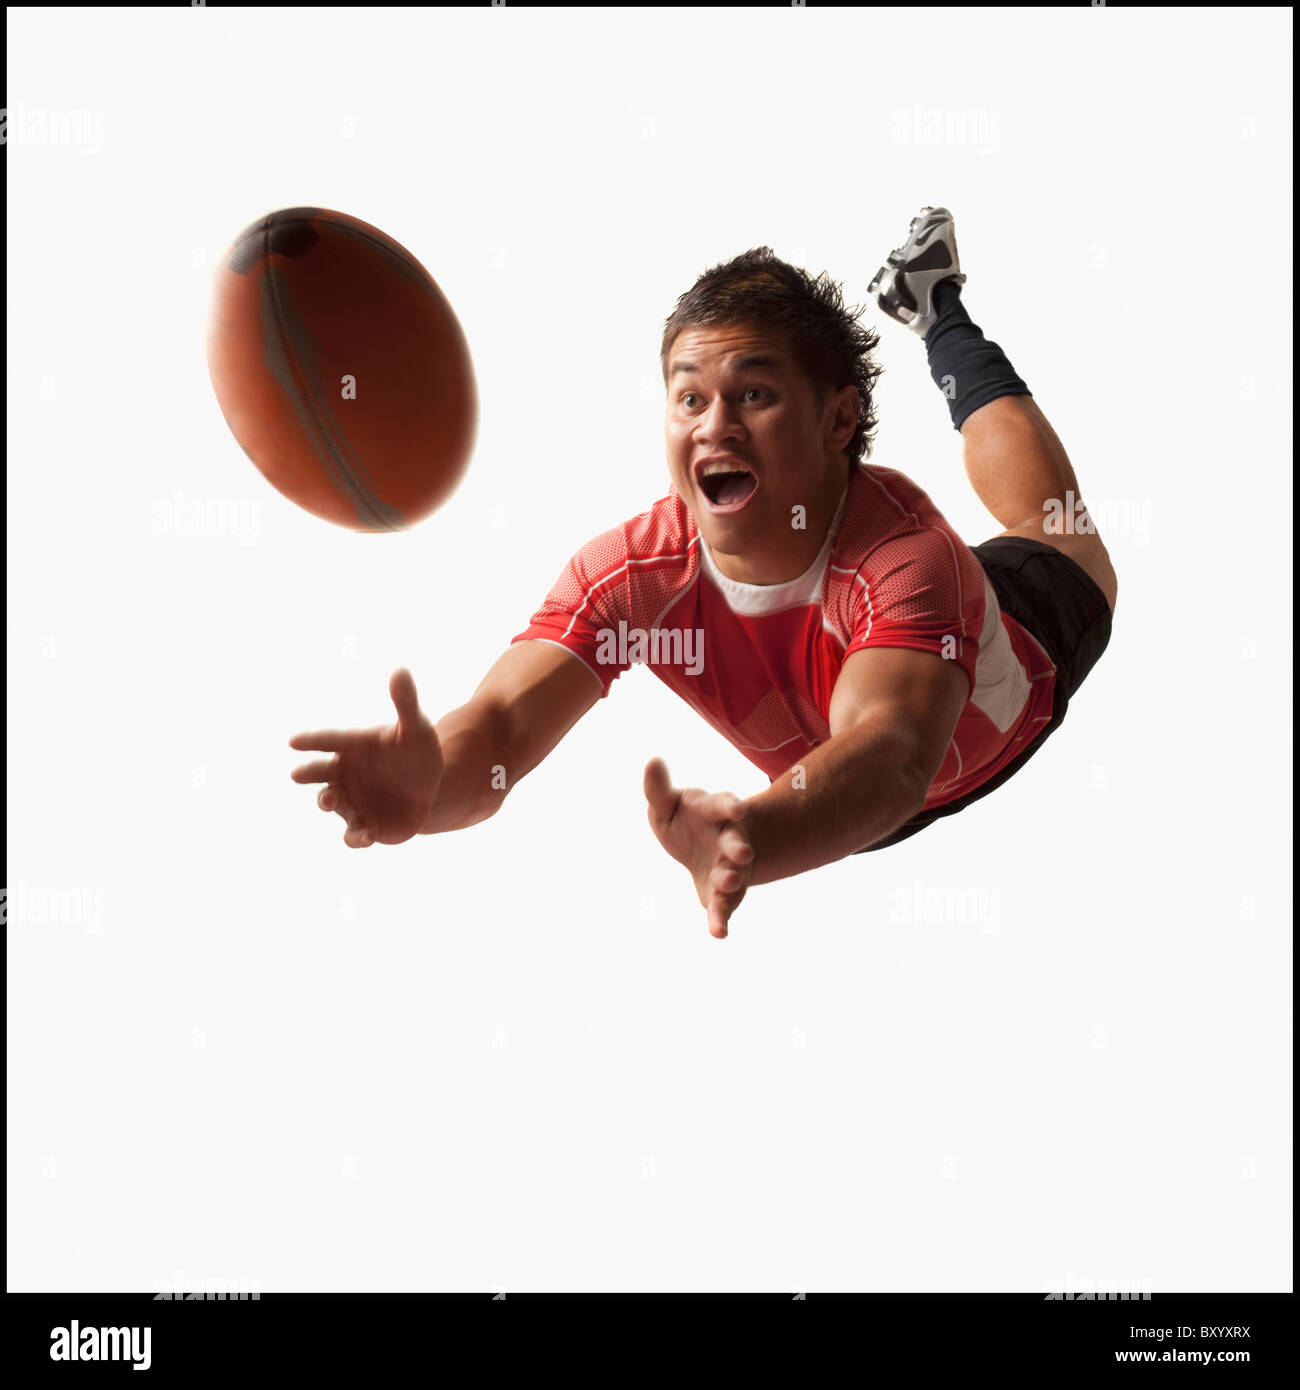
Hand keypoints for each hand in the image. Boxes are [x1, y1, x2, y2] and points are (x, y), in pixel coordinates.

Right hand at [289, 669, 442, 847]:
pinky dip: (356, 837)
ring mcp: (351, 801)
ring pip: (332, 803)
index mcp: (353, 747)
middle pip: (320, 773)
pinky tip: (365, 836)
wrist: (428, 789)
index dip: (312, 740)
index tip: (292, 741)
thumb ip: (406, 702)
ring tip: (331, 799)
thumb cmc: (416, 751)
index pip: (329, 740)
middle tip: (298, 774)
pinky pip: (354, 834)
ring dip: (329, 802)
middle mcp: (344, 774)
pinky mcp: (365, 826)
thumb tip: (400, 669)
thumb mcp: (415, 728)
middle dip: (309, 773)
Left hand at [643, 757, 754, 938]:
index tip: (736, 808)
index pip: (725, 804)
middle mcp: (730, 839)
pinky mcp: (723, 893)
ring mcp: (730, 867)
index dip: (730, 806)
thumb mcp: (667, 803)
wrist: (701, 846)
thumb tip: (652, 760)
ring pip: (735, 876)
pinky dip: (721, 919)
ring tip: (728, 886)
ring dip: (733, 882)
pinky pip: (724, 907)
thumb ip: (658, 789)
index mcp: (716, 811)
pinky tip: (719, 933)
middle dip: (739, 848)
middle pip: (738, 842)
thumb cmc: (684, 818)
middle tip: (743, 854)